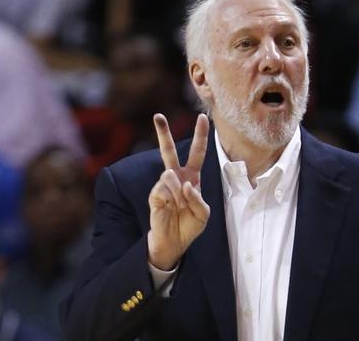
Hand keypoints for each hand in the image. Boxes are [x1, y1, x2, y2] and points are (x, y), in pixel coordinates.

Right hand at [147, 113, 209, 269]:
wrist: (174, 243)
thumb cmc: (189, 226)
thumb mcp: (204, 214)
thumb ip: (199, 199)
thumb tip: (185, 185)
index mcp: (192, 177)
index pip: (197, 152)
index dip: (200, 135)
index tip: (202, 118)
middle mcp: (177, 177)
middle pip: (169, 151)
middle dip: (163, 133)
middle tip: (158, 115)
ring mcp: (164, 185)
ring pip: (169, 173)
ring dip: (180, 192)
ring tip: (181, 207)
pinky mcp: (154, 195)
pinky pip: (164, 187)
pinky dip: (173, 198)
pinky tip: (173, 207)